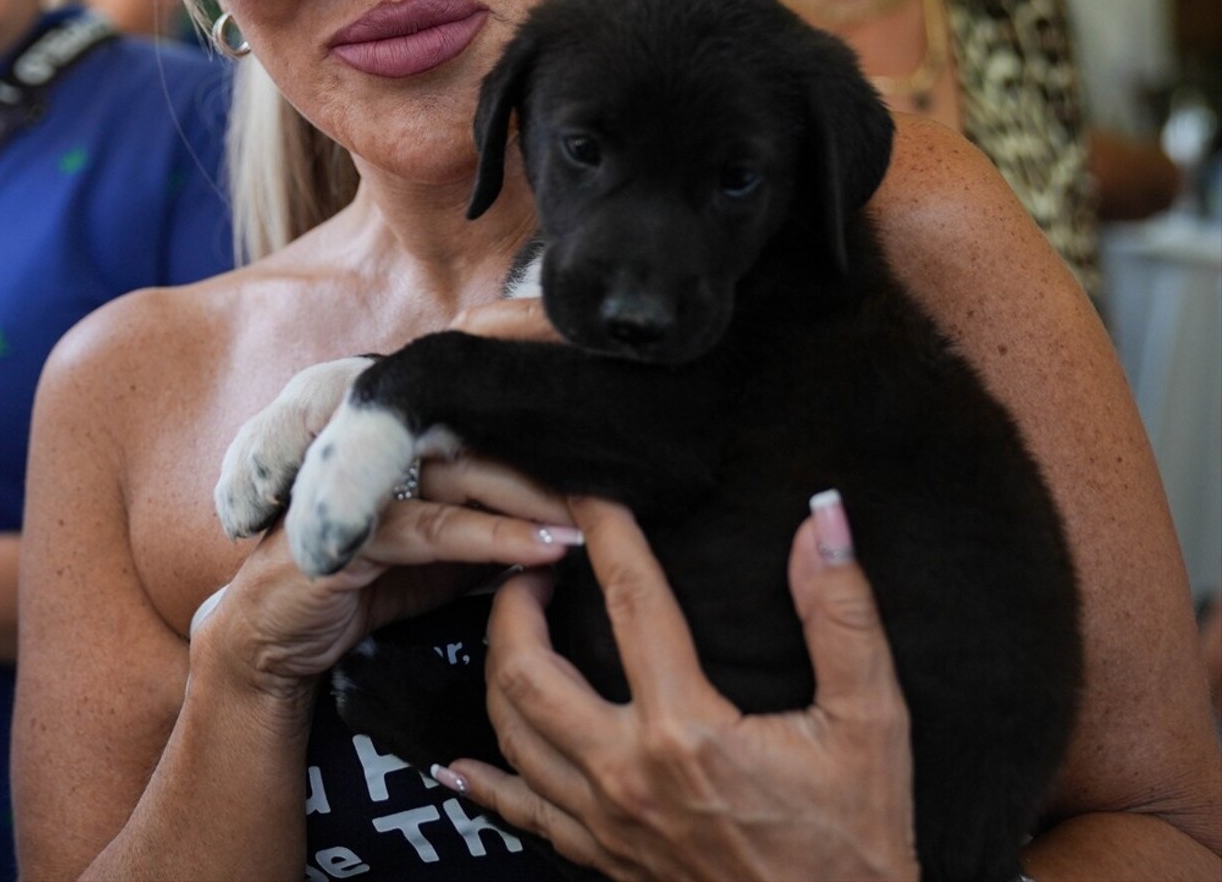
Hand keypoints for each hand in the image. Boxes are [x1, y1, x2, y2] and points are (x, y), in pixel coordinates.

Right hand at [197, 451, 579, 701]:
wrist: (270, 647)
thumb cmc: (360, 595)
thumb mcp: (441, 563)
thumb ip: (489, 534)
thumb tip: (565, 527)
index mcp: (408, 452)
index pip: (487, 435)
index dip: (542, 449)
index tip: (604, 468)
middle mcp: (384, 454)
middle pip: (483, 447)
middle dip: (549, 472)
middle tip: (613, 493)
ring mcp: (361, 483)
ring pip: (463, 480)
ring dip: (530, 503)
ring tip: (585, 525)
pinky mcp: (343, 527)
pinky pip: (430, 529)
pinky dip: (489, 538)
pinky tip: (538, 551)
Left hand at [441, 495, 919, 881]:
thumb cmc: (857, 842)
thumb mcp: (871, 723)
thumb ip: (842, 616)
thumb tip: (821, 519)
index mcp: (687, 731)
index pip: (632, 601)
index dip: (607, 531)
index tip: (591, 486)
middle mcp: (627, 775)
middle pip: (528, 669)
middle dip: (516, 599)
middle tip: (537, 557)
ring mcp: (606, 824)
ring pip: (511, 733)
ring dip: (497, 665)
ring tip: (514, 617)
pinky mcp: (603, 860)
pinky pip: (523, 815)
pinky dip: (486, 783)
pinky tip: (459, 763)